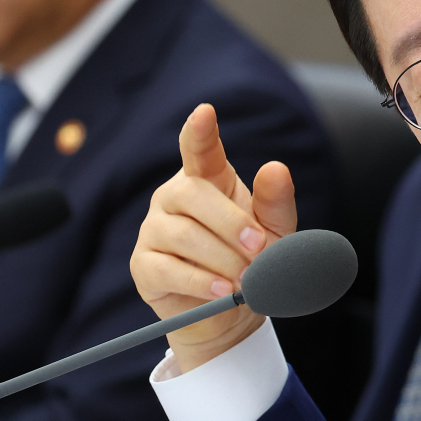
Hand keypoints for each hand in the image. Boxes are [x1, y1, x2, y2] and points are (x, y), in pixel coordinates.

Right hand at [130, 103, 297, 370]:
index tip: (205, 112)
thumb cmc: (252, 258)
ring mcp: (154, 230)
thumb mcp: (274, 229)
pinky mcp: (144, 265)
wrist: (232, 308)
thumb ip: (275, 201)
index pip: (198, 148)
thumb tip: (276, 168)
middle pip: (193, 195)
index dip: (200, 131)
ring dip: (222, 258)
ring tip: (247, 278)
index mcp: (207, 179)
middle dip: (231, 223)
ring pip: (183, 235)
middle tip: (259, 248)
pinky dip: (202, 282)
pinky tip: (224, 291)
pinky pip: (169, 269)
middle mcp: (175, 197)